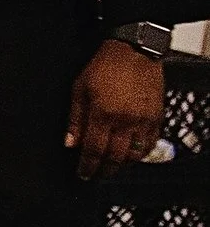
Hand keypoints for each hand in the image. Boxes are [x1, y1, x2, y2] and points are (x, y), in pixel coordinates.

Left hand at [65, 39, 163, 179]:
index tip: (83, 174)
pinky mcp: (157, 117)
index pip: (93, 150)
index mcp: (102, 114)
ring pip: (134, 154)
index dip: (87, 166)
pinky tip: (132, 155)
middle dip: (103, 170)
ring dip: (123, 165)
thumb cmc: (105, 66)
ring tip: (113, 167)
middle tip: (96, 174)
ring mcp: (143, 120)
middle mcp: (125, 121)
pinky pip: (151, 143)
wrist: (134, 51)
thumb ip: (75, 119)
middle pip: (114, 157)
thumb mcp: (79, 89)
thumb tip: (70, 143)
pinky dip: (141, 153)